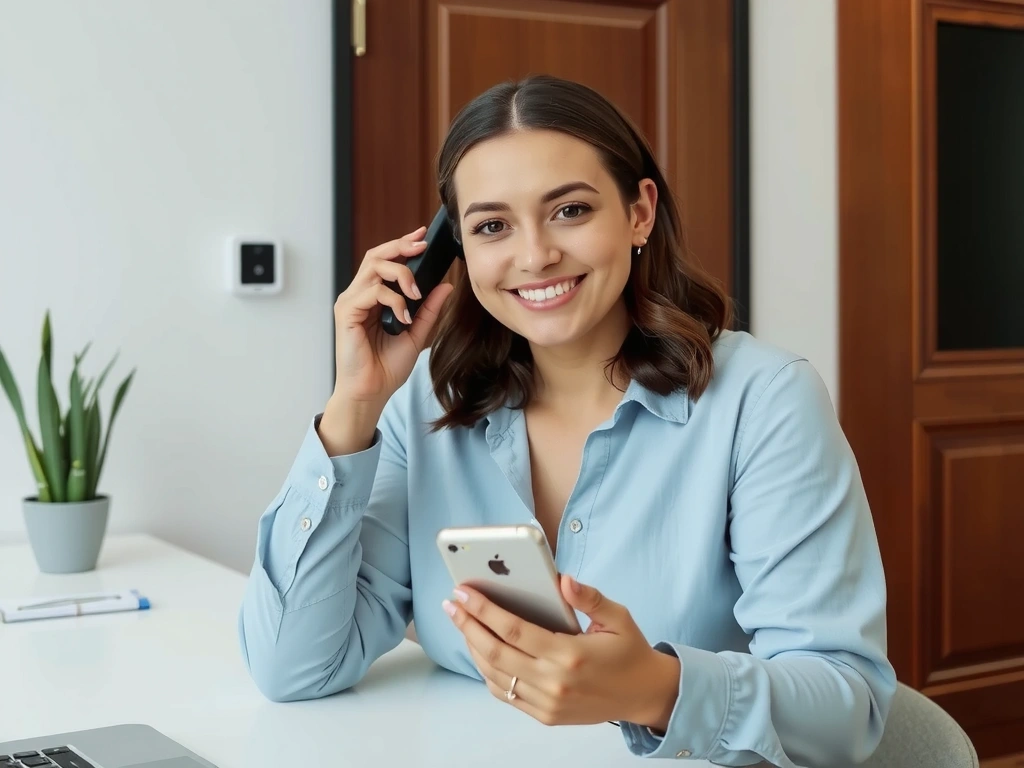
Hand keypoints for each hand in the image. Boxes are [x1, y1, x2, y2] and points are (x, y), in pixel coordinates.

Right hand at [332, 225, 453, 405]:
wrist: (372, 392)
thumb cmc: (387, 366)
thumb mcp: (418, 333)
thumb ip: (429, 309)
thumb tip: (446, 285)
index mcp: (373, 297)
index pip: (385, 260)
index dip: (403, 245)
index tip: (423, 237)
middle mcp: (359, 294)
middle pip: (376, 255)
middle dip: (401, 246)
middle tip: (422, 247)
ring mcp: (351, 302)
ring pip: (375, 268)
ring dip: (402, 275)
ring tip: (417, 293)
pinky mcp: (346, 312)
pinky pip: (372, 292)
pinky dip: (394, 300)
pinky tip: (404, 318)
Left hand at [443, 574, 680, 729]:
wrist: (645, 695)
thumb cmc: (629, 652)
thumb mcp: (617, 617)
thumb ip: (589, 597)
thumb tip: (562, 580)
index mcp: (570, 654)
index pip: (514, 630)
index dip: (484, 610)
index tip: (464, 593)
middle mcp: (555, 682)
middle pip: (496, 653)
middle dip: (468, 626)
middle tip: (451, 605)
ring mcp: (548, 703)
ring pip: (496, 675)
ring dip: (473, 648)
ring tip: (462, 624)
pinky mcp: (546, 716)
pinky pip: (507, 695)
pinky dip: (488, 673)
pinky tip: (482, 652)